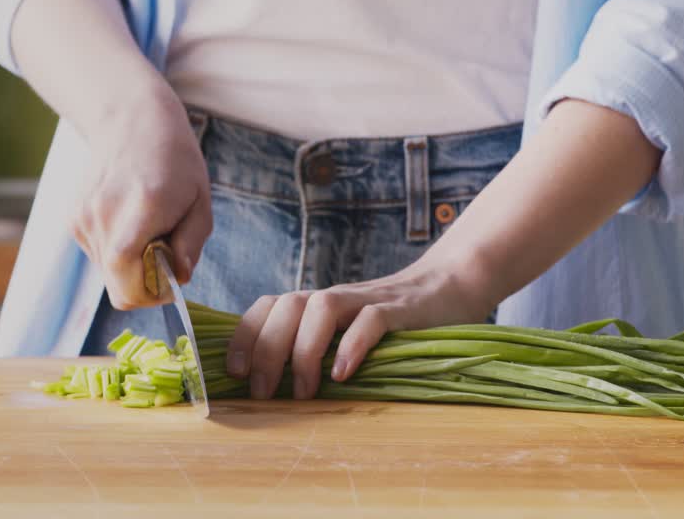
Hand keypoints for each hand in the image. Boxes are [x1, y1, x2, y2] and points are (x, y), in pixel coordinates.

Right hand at [8, 0, 214, 311]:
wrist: (131, 121)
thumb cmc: (175, 160)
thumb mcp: (200, 200)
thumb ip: (191, 244)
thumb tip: (178, 277)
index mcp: (141, 210)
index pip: (127, 285)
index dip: (152, 294)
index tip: (170, 278)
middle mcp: (104, 216)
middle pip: (117, 286)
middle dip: (144, 281)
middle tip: (164, 252)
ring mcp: (82, 218)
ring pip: (108, 272)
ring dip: (131, 263)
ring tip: (147, 226)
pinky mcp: (73, 219)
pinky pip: (98, 255)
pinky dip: (117, 249)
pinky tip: (129, 218)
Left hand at [225, 250, 494, 400]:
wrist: (447, 290)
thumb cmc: (390, 326)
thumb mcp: (345, 335)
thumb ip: (315, 350)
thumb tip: (270, 391)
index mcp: (316, 303)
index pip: (268, 305)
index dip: (245, 335)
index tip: (235, 372)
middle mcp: (335, 296)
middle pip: (287, 306)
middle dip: (267, 350)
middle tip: (264, 394)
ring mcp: (366, 299)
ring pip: (321, 308)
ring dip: (305, 350)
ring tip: (304, 391)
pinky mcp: (398, 310)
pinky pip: (370, 320)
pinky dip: (352, 345)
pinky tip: (343, 374)